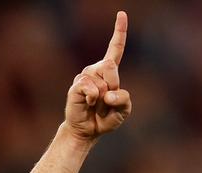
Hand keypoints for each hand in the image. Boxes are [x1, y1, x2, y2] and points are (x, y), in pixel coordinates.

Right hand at [64, 11, 131, 141]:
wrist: (87, 130)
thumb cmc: (106, 118)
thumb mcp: (123, 110)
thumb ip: (124, 100)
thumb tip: (107, 94)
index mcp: (109, 72)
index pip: (115, 48)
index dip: (119, 31)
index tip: (121, 14)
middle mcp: (96, 69)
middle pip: (112, 66)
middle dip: (114, 85)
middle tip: (106, 100)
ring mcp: (85, 76)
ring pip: (103, 81)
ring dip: (103, 97)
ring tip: (96, 104)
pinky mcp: (77, 86)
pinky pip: (92, 89)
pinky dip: (93, 99)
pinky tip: (89, 104)